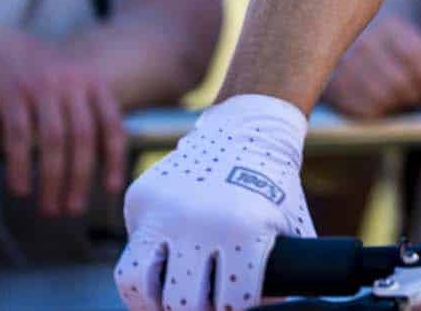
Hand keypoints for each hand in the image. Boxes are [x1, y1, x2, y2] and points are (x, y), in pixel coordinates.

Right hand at [0, 23, 125, 215]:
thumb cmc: (33, 75)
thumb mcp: (67, 83)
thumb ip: (88, 109)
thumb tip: (109, 150)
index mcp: (91, 82)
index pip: (112, 125)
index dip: (114, 159)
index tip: (112, 189)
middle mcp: (71, 83)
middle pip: (83, 138)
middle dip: (80, 178)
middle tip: (73, 210)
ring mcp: (41, 86)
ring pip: (52, 141)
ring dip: (52, 179)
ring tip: (49, 208)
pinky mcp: (10, 92)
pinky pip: (18, 136)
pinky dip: (20, 166)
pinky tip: (20, 190)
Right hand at [116, 93, 313, 310]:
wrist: (246, 128)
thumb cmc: (272, 184)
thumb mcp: (289, 224)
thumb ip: (288, 268)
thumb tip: (270, 308)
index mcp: (243, 231)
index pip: (231, 302)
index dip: (233, 308)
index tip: (233, 303)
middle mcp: (200, 222)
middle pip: (184, 303)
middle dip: (195, 308)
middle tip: (202, 301)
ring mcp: (164, 209)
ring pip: (139, 287)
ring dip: (154, 304)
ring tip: (165, 306)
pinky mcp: (140, 198)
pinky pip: (131, 251)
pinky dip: (141, 272)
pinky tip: (154, 282)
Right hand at [320, 16, 420, 118]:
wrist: (341, 53)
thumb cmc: (391, 54)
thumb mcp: (418, 49)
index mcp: (390, 28)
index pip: (420, 60)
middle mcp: (365, 44)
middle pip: (403, 84)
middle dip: (419, 97)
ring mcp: (346, 67)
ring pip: (385, 99)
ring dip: (401, 106)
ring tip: (404, 101)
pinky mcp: (335, 89)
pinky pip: (367, 111)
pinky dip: (383, 113)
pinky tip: (385, 105)